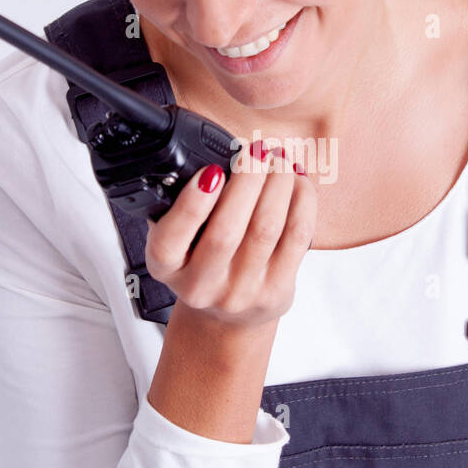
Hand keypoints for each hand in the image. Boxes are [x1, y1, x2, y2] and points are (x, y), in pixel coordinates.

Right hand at [145, 142, 315, 329]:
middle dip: (246, 179)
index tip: (211, 170)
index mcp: (167, 268)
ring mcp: (241, 292)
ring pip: (266, 228)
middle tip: (255, 150)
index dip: (192, 203)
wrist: (228, 316)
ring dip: (276, 183)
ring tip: (277, 159)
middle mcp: (201, 285)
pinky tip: (296, 182)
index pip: (171, 239)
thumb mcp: (178, 240)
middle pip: (227, 229)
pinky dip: (301, 201)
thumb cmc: (202, 264)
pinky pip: (297, 237)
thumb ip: (184, 206)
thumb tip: (217, 156)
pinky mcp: (277, 291)